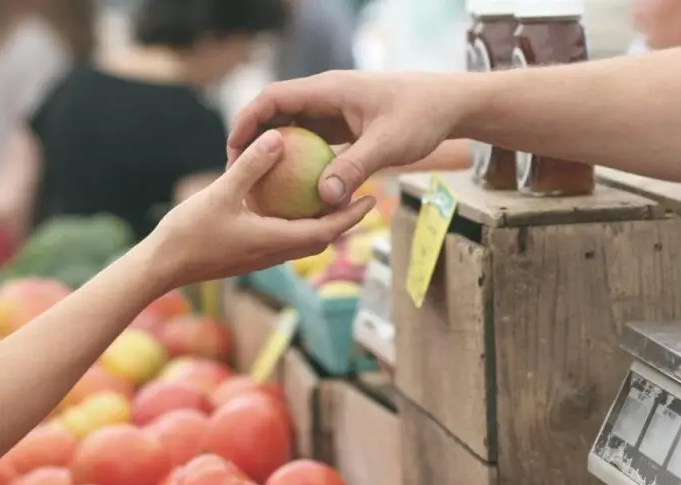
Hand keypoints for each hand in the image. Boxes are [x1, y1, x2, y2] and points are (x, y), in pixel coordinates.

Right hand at [152, 130, 374, 289]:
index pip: (327, 231)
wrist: (162, 267)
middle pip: (321, 238)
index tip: (371, 199)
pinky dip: (297, 222)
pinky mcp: (250, 254)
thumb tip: (278, 138)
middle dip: (345, 220)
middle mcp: (275, 253)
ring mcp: (262, 256)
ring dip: (322, 223)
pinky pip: (283, 237)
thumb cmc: (189, 233)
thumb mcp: (221, 193)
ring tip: (333, 197)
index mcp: (276, 241)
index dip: (351, 216)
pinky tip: (290, 202)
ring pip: (303, 240)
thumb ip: (251, 166)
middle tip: (363, 196)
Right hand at [228, 71, 464, 207]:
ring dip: (277, 153)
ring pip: (295, 129)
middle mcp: (327, 97)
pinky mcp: (346, 127)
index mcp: (329, 90)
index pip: (274, 98)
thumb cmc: (421, 116)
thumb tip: (324, 198)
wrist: (448, 105)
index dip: (248, 121)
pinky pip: (314, 143)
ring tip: (259, 184)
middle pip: (278, 114)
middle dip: (254, 140)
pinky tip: (295, 190)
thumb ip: (355, 168)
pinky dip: (301, 162)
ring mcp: (336, 112)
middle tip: (237, 172)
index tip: (233, 148)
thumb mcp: (388, 144)